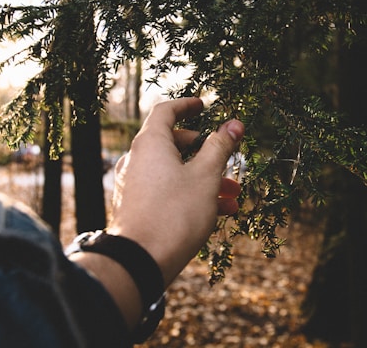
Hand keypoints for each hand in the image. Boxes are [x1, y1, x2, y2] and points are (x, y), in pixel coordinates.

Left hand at [108, 97, 244, 284]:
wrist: (140, 261)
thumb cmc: (175, 213)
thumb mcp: (206, 176)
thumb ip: (220, 147)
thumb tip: (234, 124)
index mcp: (150, 144)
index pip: (166, 111)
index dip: (187, 105)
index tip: (203, 105)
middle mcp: (136, 160)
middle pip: (173, 143)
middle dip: (205, 152)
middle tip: (226, 159)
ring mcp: (133, 184)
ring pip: (173, 172)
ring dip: (204, 179)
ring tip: (232, 196)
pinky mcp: (135, 206)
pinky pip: (165, 191)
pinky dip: (189, 194)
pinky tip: (217, 213)